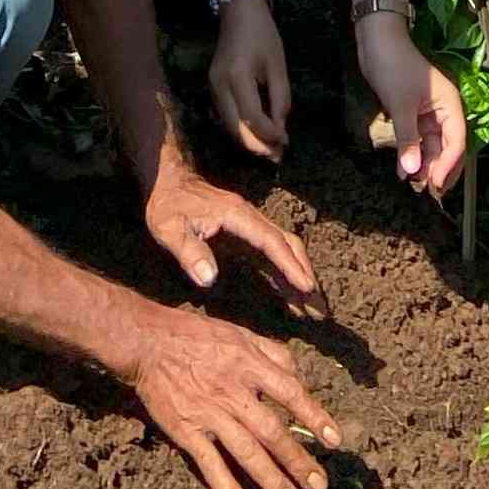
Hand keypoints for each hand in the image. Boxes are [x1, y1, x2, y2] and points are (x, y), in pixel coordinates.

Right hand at [128, 306, 341, 488]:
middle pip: (272, 432)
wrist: (147, 343)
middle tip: (319, 486)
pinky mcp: (186, 430)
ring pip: (246, 452)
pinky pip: (208, 462)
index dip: (314, 417)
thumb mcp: (240, 333)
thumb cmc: (196, 337)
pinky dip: (225, 486)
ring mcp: (209, 414)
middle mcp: (233, 391)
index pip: (291, 393)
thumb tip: (299, 379)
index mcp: (249, 365)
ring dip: (271, 480)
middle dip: (298, 461)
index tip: (334, 441)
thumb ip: (273, 354)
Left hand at [142, 166, 327, 318]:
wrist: (168, 179)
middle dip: (306, 275)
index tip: (307, 287)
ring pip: (286, 249)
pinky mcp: (247, 232)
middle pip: (288, 246)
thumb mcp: (169, 228)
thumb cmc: (168, 204)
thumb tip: (209, 279)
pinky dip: (286, 273)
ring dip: (300, 276)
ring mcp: (251, 224)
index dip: (290, 265)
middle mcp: (251, 218)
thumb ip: (189, 252)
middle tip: (320, 307)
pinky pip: (274, 253)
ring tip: (314, 309)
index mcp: (237, 216)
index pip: (271, 242)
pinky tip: (292, 295)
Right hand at [207, 0, 290, 159]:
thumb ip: (280, 99)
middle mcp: (219, 86)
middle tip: (278, 156)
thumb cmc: (263, 35)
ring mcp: (212, 89)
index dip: (270, 135)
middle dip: (257, 146)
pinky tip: (258, 134)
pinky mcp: (212, 89)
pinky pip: (227, 118)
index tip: (286, 142)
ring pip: (229, 127)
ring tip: (271, 150)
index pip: (252, 117)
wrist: (238, 12)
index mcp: (237, 76)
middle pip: (236, 129)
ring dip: (249, 142)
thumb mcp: (278, 65)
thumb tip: (281, 132)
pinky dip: (242, 131)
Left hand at [356, 16, 469, 196]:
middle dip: (440, 169)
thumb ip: (407, 140)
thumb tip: (411, 171)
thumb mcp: (401, 106)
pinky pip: (418, 139)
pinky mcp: (414, 113)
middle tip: (429, 193)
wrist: (377, 42)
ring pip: (432, 146)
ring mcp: (429, 113)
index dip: (448, 165)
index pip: (457, 142)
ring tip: (414, 185)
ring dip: (425, 165)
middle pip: (448, 147)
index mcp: (450, 106)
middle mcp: (444, 111)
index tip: (435, 185)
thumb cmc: (394, 67)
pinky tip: (404, 170)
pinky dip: (413, 154)